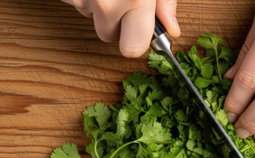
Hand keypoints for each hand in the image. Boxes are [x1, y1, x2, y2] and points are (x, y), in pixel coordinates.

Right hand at [62, 0, 179, 56]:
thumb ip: (165, 2)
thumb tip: (171, 28)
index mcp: (135, 0)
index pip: (132, 49)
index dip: (136, 41)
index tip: (139, 32)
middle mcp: (106, 4)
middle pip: (108, 35)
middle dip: (115, 22)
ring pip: (91, 17)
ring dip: (99, 6)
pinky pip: (75, 3)